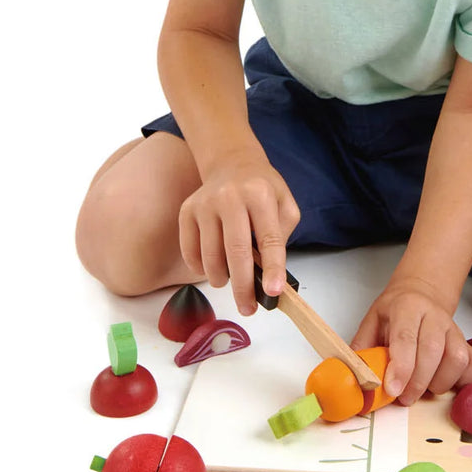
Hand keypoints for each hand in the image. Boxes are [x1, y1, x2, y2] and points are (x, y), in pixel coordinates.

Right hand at [178, 154, 299, 314]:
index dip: (272, 268)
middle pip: (235, 251)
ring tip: (231, 281)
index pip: (268, 237)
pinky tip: (214, 267)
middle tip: (248, 308)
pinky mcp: (186, 211)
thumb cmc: (261, 190)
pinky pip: (190, 252)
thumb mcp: (284, 204)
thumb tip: (270, 273)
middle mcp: (230, 196)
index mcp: (260, 194)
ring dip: (222, 279)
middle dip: (243, 287)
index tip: (273, 292)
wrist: (231, 163)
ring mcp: (204, 204)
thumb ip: (282, 235)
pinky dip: (202, 268)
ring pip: (210, 256)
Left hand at [351, 274, 471, 404]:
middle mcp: (433, 315)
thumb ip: (362, 348)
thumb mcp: (372, 321)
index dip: (401, 367)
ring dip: (439, 383)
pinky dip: (464, 380)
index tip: (392, 390)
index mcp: (406, 307)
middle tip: (404, 398)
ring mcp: (453, 328)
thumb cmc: (394, 313)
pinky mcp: (466, 341)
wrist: (422, 294)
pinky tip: (447, 383)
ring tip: (423, 389)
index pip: (406, 337)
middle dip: (417, 382)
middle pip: (432, 351)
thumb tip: (352, 378)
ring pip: (456, 359)